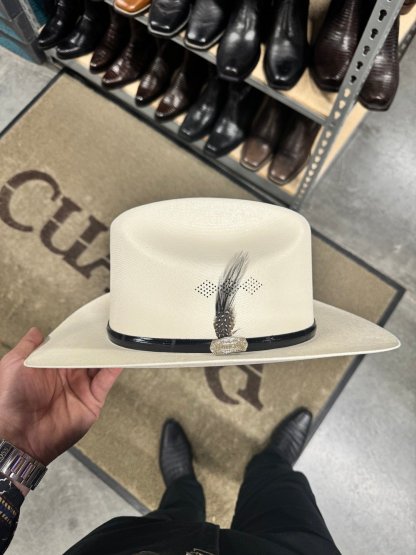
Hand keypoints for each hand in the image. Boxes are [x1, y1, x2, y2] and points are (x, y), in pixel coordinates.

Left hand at [0, 328, 121, 469]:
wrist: (21, 436)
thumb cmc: (11, 403)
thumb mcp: (13, 366)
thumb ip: (27, 347)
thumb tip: (36, 332)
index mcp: (51, 366)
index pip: (70, 346)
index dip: (79, 336)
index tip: (88, 323)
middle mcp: (68, 375)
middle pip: (88, 354)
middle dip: (96, 342)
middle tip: (106, 328)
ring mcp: (81, 387)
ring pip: (99, 365)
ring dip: (107, 353)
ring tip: (116, 339)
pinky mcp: (92, 400)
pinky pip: (106, 381)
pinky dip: (114, 368)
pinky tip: (118, 358)